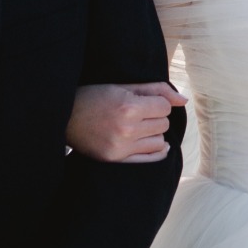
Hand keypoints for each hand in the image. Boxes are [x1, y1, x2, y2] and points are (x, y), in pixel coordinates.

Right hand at [66, 82, 186, 163]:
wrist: (63, 117)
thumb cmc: (93, 97)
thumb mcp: (122, 87)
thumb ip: (156, 90)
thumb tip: (184, 100)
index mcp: (128, 107)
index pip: (164, 107)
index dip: (157, 102)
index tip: (144, 101)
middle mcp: (126, 129)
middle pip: (162, 124)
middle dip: (154, 117)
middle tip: (138, 113)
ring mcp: (121, 148)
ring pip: (160, 142)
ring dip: (153, 133)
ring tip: (138, 127)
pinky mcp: (116, 159)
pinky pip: (151, 159)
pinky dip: (156, 151)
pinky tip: (150, 142)